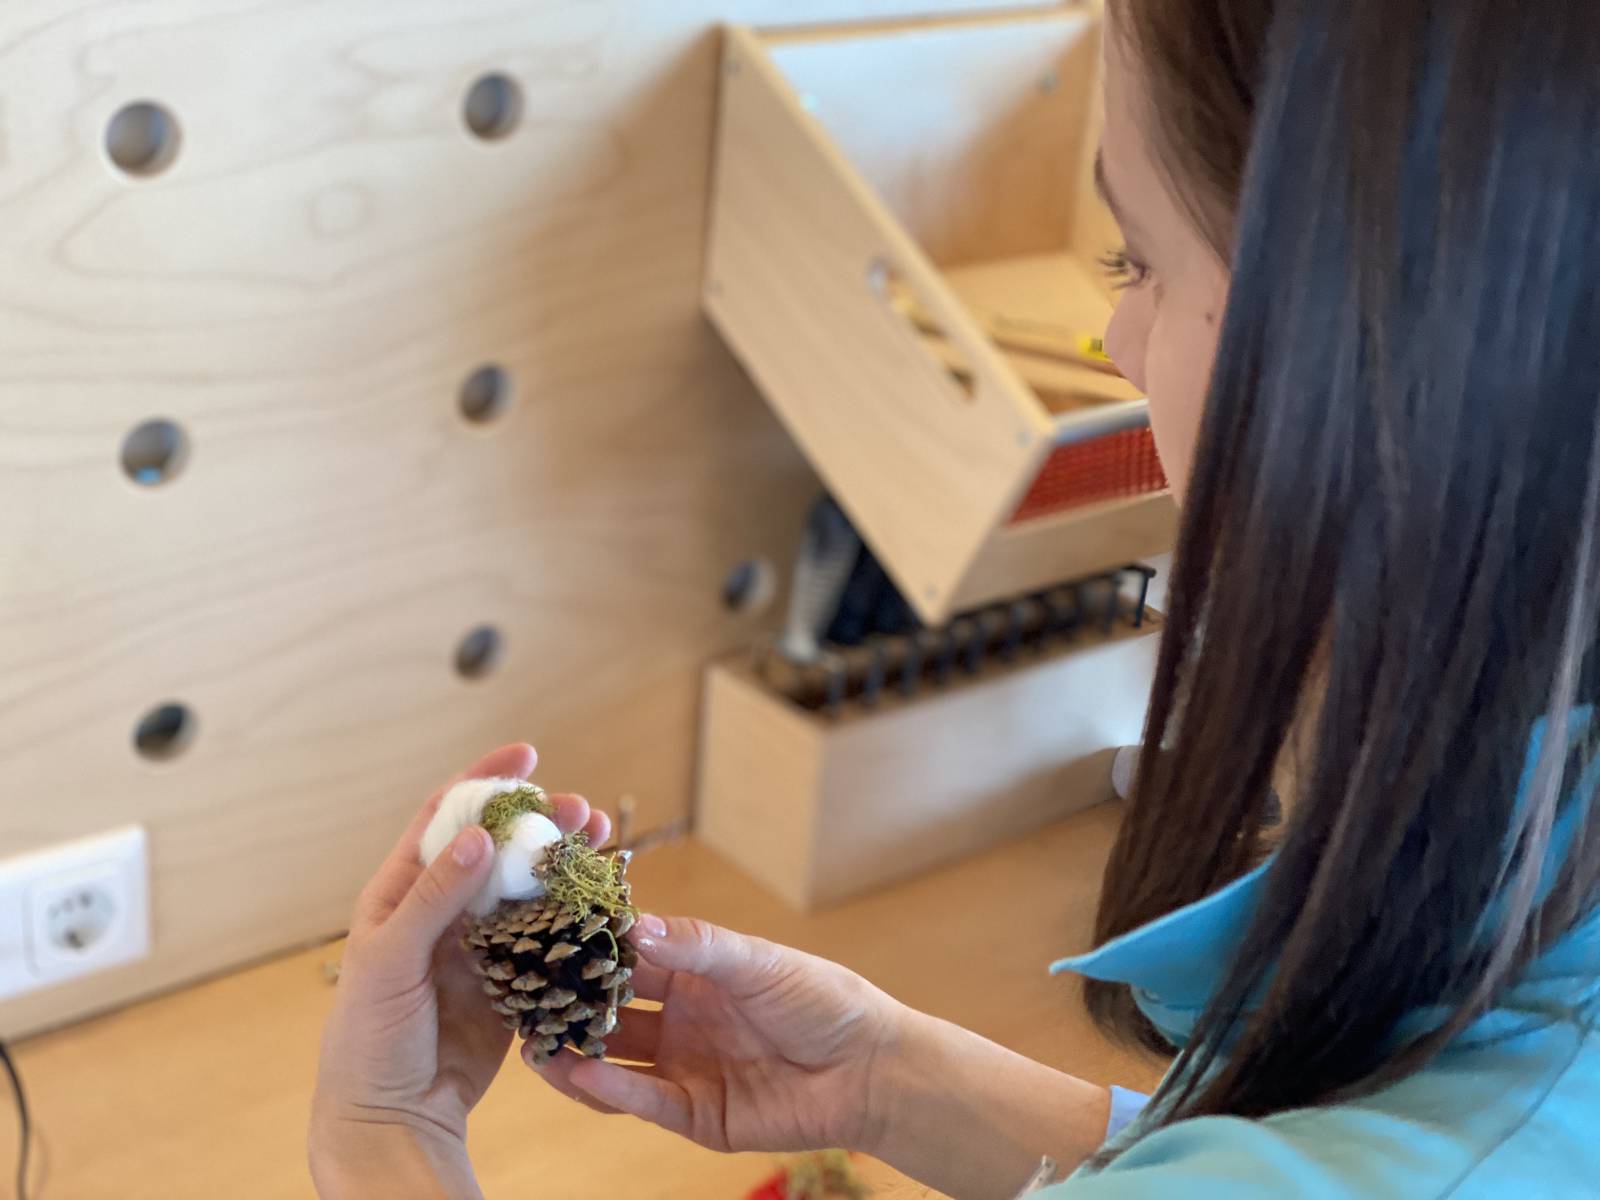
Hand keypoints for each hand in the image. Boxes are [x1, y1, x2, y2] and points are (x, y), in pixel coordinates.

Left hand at [309, 745, 609, 1198]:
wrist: (392, 1116)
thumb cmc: (367, 1038)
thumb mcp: (390, 961)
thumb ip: (434, 898)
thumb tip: (477, 837)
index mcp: (402, 892)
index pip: (446, 818)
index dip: (485, 781)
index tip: (526, 754)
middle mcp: (444, 909)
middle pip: (499, 847)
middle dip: (540, 821)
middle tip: (581, 807)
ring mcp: (481, 943)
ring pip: (529, 887)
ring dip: (562, 862)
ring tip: (599, 841)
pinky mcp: (512, 979)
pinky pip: (547, 934)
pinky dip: (574, 912)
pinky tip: (600, 897)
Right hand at [533, 916, 1114, 1199]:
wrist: (870, 1069)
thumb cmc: (822, 999)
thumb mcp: (756, 961)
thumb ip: (695, 945)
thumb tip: (631, 925)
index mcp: (694, 971)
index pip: (627, 955)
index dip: (587, 946)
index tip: (541, 933)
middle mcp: (679, 1017)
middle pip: (609, 1009)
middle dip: (567, 1003)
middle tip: (520, 994)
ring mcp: (682, 1066)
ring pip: (612, 1059)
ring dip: (573, 1050)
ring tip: (534, 1042)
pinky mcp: (692, 1114)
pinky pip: (640, 1100)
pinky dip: (606, 1088)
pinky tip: (576, 1072)